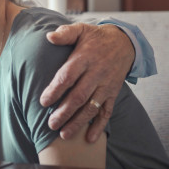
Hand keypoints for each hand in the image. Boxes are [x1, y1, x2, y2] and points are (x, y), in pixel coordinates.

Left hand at [41, 23, 133, 141]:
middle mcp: (97, 73)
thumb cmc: (95, 37)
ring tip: (64, 135)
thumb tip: (49, 37)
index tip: (43, 102)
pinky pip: (107, 111)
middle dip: (65, 112)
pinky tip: (90, 139)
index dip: (55, 89)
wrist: (124, 42)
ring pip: (92, 107)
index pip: (68, 76)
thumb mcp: (81, 30)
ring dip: (78, 122)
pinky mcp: (113, 93)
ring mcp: (106, 85)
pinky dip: (99, 126)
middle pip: (79, 96)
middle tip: (51, 124)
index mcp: (85, 58)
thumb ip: (65, 33)